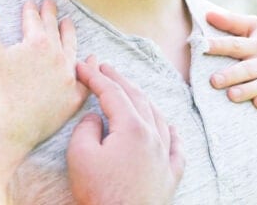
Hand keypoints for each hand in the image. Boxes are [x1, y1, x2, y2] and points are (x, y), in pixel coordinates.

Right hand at [0, 0, 87, 165]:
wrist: (10, 126)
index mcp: (38, 43)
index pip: (34, 20)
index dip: (31, 10)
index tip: (31, 3)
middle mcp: (58, 56)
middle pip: (54, 30)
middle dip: (50, 15)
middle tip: (49, 3)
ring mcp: (68, 77)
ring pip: (72, 49)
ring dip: (69, 34)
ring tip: (67, 23)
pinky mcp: (73, 98)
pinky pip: (86, 80)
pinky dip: (90, 68)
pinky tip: (92, 60)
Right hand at [67, 57, 183, 204]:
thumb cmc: (100, 194)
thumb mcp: (80, 155)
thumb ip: (86, 128)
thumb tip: (95, 118)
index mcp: (132, 128)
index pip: (112, 92)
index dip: (94, 76)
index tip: (81, 66)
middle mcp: (154, 137)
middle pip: (136, 98)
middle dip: (118, 79)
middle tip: (103, 67)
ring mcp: (165, 157)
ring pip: (157, 117)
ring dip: (141, 98)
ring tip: (129, 89)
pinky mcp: (170, 176)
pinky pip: (176, 146)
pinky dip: (171, 131)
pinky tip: (170, 127)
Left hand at [205, 10, 256, 111]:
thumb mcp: (256, 28)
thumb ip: (232, 22)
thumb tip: (208, 15)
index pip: (237, 44)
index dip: (220, 45)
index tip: (202, 46)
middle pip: (249, 68)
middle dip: (232, 74)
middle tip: (213, 81)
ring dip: (249, 90)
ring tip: (231, 95)